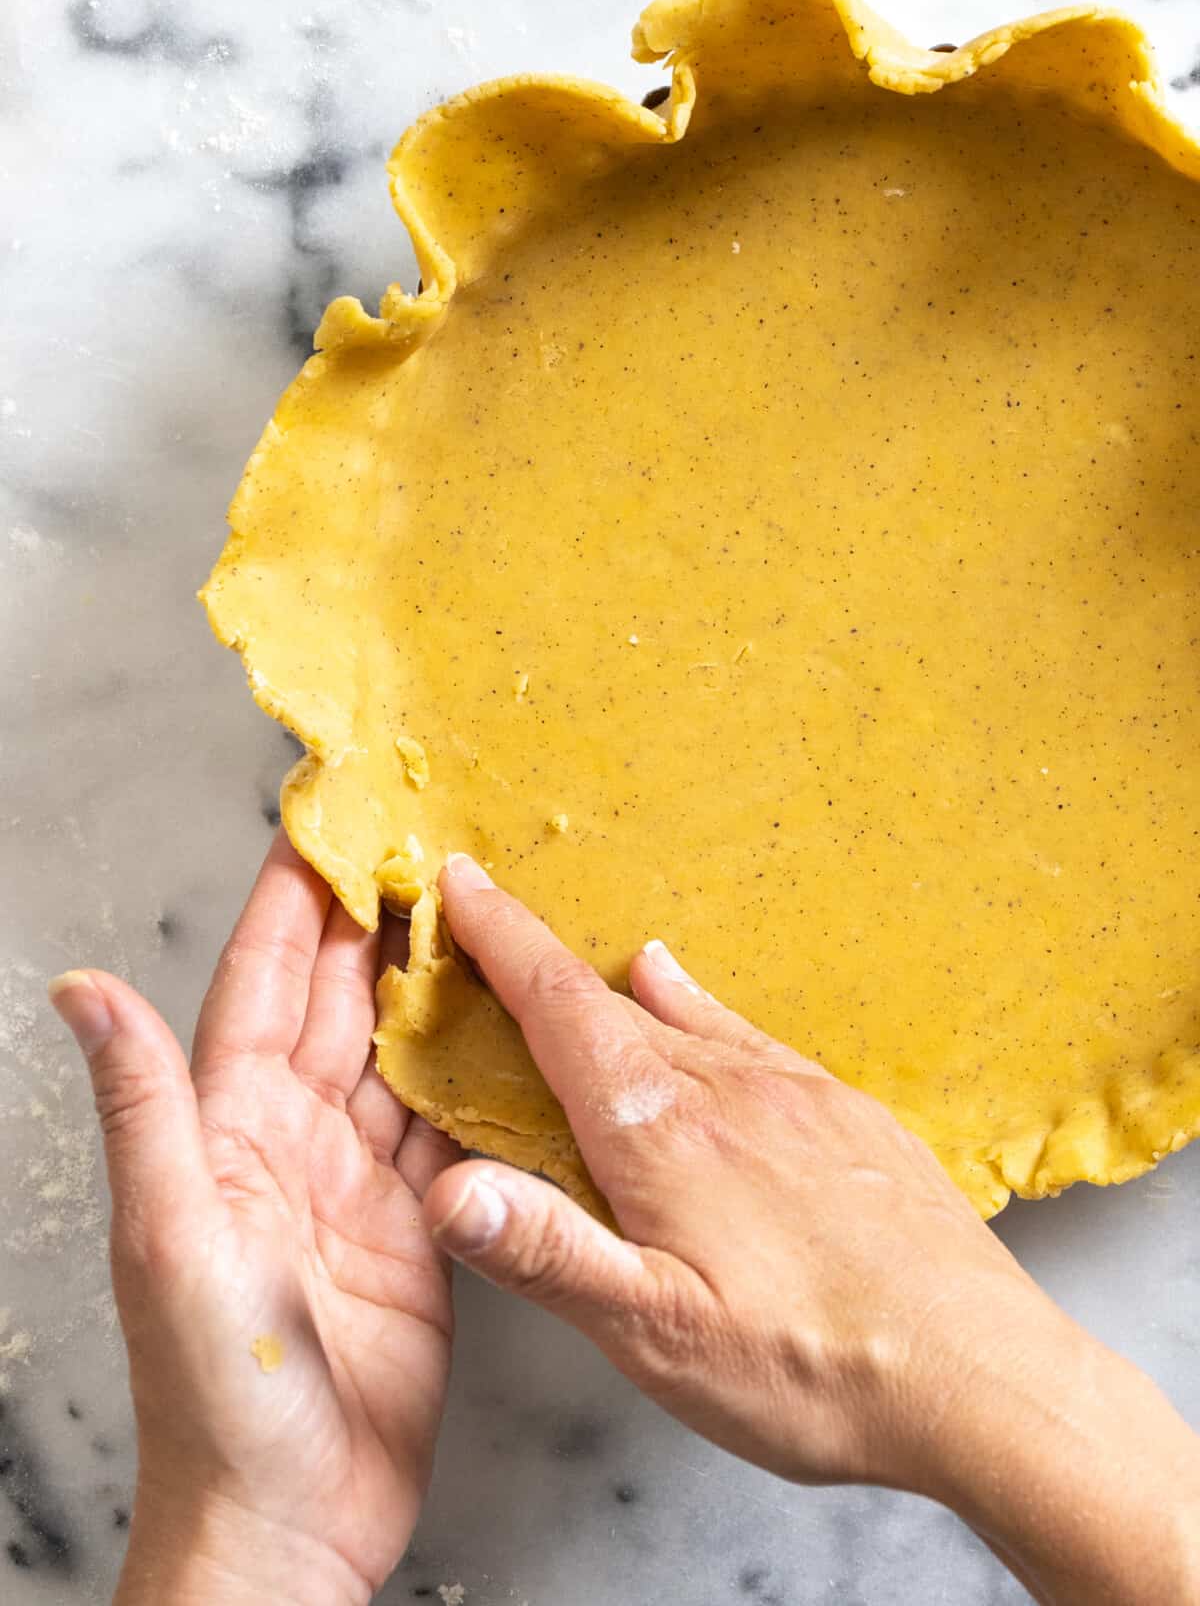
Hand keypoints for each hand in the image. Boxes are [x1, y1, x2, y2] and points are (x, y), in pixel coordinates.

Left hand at [49, 833, 454, 1605]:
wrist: (287, 1525)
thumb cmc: (215, 1397)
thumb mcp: (172, 1236)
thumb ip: (147, 1106)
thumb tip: (81, 989)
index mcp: (227, 1130)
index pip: (261, 988)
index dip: (290, 906)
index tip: (324, 828)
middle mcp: (290, 1144)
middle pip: (337, 1007)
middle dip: (374, 923)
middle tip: (422, 844)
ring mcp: (355, 1185)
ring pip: (396, 1056)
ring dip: (429, 985)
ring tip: (475, 910)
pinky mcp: (417, 1227)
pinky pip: (446, 1127)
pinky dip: (472, 1073)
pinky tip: (506, 1029)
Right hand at [424, 855, 1199, 1605]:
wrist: (981, 1375)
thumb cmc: (810, 1367)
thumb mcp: (655, 1334)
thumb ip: (547, 1252)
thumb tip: (446, 1188)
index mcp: (660, 1132)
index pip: (558, 1008)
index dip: (502, 940)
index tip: (462, 882)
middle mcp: (727, 1090)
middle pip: (612, 1007)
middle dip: (544, 963)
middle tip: (498, 925)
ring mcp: (796, 1097)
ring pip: (691, 1020)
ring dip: (631, 993)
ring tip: (604, 961)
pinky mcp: (850, 1119)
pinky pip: (756, 1042)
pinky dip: (709, 1013)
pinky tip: (708, 1013)